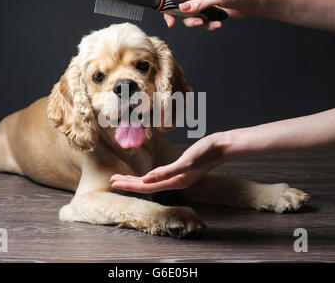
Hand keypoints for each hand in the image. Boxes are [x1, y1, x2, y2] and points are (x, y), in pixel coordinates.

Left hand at [110, 133, 225, 192]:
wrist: (222, 146)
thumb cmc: (206, 152)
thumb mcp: (186, 161)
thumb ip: (166, 172)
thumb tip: (146, 180)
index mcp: (175, 182)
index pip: (146, 187)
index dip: (128, 184)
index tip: (113, 182)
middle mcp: (175, 181)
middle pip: (146, 186)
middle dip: (128, 183)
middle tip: (112, 180)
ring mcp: (178, 176)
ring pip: (151, 181)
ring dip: (136, 180)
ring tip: (122, 178)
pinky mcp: (180, 169)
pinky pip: (159, 176)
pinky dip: (148, 176)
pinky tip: (144, 175)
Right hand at [159, 0, 261, 29]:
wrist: (251, 3)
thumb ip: (199, 4)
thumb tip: (183, 9)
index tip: (158, 9)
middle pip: (176, 5)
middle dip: (176, 16)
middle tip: (172, 24)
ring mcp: (201, 4)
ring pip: (188, 17)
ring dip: (195, 23)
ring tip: (206, 23)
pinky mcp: (207, 13)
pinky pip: (200, 22)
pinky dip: (207, 26)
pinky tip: (217, 25)